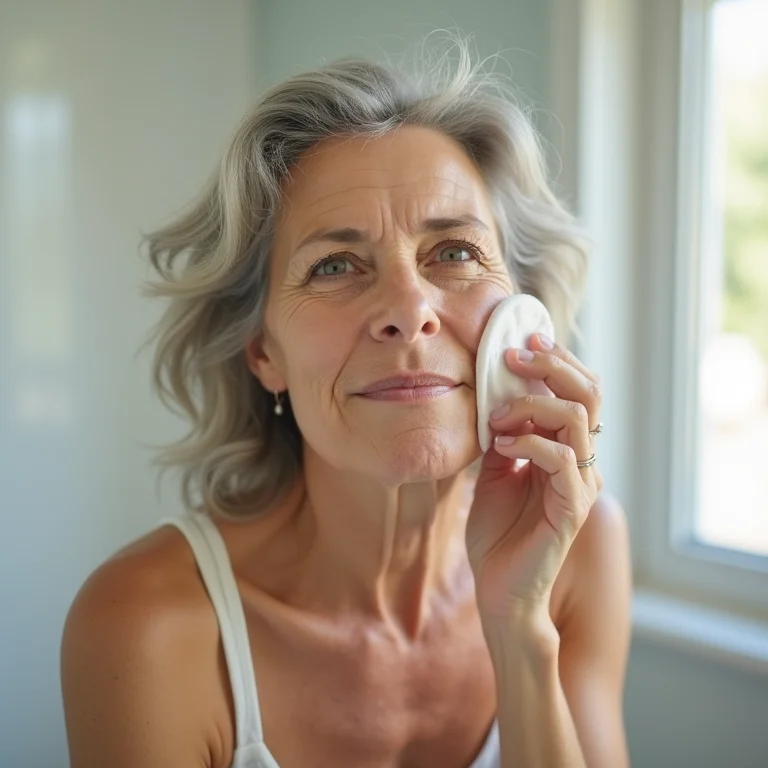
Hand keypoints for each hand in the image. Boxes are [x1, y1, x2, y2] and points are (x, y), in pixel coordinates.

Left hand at [465, 333, 603, 623]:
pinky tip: (502, 447)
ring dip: (531, 406)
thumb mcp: (494, 472)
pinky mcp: (572, 507)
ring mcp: (581, 483)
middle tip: (514, 356)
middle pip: (588, 395)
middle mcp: (582, 462)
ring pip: (576, 419)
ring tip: (497, 417)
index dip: (557, 361)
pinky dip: (530, 442)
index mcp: (566, 450)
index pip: (578, 392)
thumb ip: (503, 437)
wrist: (499, 588)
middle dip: (552, 365)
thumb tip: (496, 396)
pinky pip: (562, 459)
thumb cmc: (497, 532)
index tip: (523, 340)